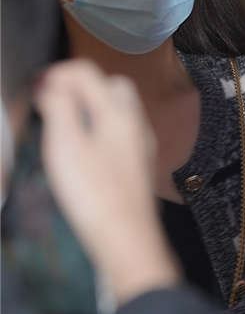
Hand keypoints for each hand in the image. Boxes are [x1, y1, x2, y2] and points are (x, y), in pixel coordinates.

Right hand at [35, 60, 179, 303]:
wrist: (126, 241)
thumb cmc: (93, 192)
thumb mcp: (66, 143)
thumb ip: (60, 106)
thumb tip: (53, 84)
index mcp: (118, 112)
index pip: (88, 72)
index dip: (57, 74)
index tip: (35, 90)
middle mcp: (135, 124)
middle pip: (111, 86)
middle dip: (80, 86)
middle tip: (52, 102)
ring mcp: (140, 147)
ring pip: (118, 111)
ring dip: (91, 107)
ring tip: (62, 124)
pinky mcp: (138, 168)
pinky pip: (120, 134)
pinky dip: (100, 129)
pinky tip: (84, 149)